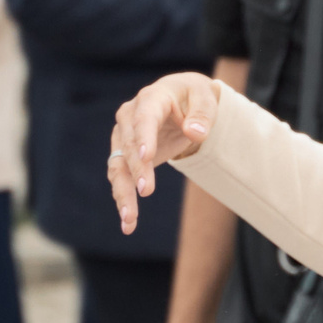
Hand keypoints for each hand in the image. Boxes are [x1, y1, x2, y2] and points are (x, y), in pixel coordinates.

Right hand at [110, 74, 223, 234]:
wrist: (179, 102)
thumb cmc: (193, 97)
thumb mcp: (204, 97)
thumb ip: (202, 114)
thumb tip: (195, 133)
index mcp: (151, 98)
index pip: (144, 118)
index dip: (144, 137)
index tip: (146, 157)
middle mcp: (130, 117)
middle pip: (129, 145)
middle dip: (137, 169)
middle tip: (146, 191)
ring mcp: (123, 137)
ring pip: (118, 166)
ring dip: (123, 192)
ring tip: (129, 219)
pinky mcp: (124, 156)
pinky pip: (120, 178)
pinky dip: (123, 199)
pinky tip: (128, 224)